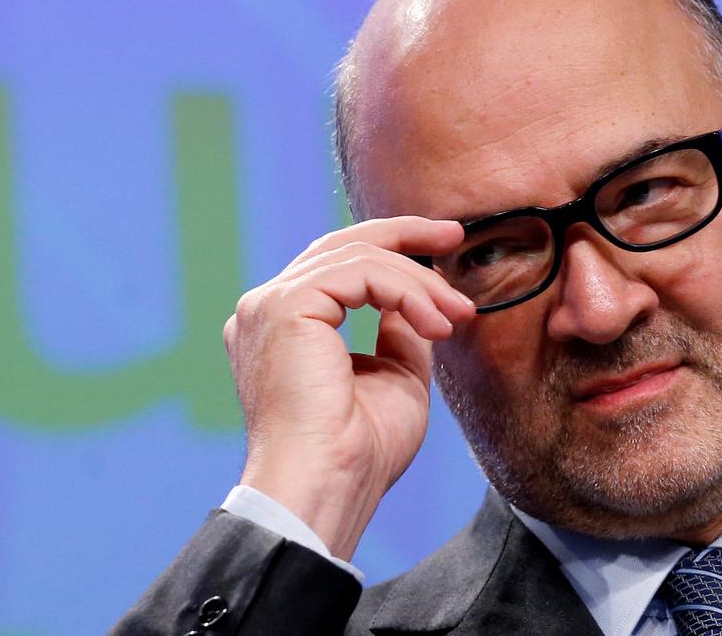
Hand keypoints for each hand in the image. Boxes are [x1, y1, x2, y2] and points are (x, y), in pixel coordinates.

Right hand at [224, 216, 474, 559]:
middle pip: (340, 246)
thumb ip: (398, 332)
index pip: (334, 266)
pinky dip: (406, 291)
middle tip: (455, 235)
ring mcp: (269, 305)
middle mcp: (265, 310)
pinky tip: (434, 324)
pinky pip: (359, 274)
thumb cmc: (356, 454)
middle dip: (404, 234)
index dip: (391, 250)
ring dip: (419, 282)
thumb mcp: (392, 378)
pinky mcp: (284, 306)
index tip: (444, 247)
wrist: (327, 486)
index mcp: (280, 328)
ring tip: (457, 315)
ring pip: (357, 258)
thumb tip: (419, 298)